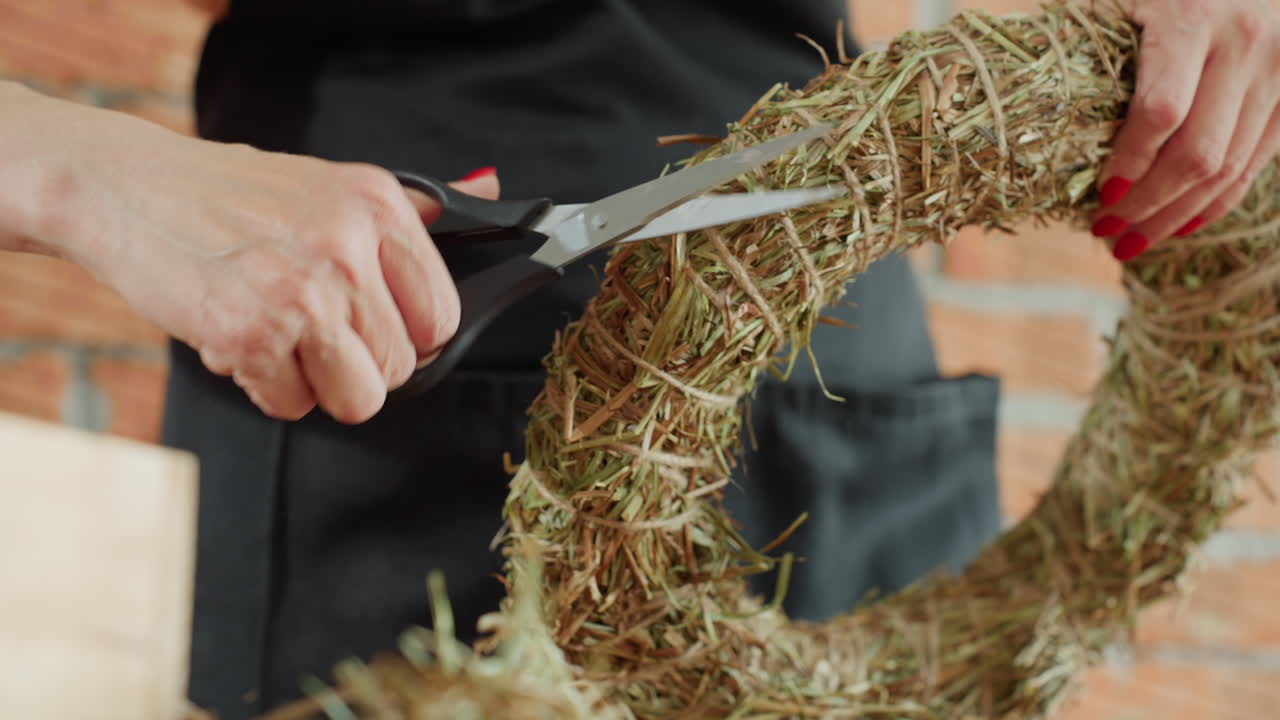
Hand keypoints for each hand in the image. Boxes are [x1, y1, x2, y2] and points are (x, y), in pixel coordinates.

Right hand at [22, 92, 498, 422]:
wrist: (125, 188)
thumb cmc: (233, 198)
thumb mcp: (330, 186)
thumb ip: (408, 215)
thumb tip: (493, 195)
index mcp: (379, 205)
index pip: (442, 316)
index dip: (409, 338)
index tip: (374, 330)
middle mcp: (349, 245)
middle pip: (402, 367)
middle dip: (357, 364)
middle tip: (309, 329)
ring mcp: (304, 290)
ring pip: (360, 397)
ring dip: (316, 383)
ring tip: (279, 336)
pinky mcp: (254, 331)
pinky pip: (294, 405)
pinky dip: (265, 388)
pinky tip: (238, 337)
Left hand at [1091, 0, 1279, 260]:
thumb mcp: (1123, 1)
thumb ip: (1094, 40)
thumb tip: (1030, 102)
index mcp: (1194, 20)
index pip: (1161, 112)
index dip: (1129, 163)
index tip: (1097, 196)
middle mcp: (1246, 46)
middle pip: (1197, 153)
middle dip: (1146, 203)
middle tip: (1104, 230)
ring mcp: (1278, 73)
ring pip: (1228, 169)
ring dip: (1175, 216)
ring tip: (1130, 242)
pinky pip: (1254, 165)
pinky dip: (1213, 204)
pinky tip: (1176, 225)